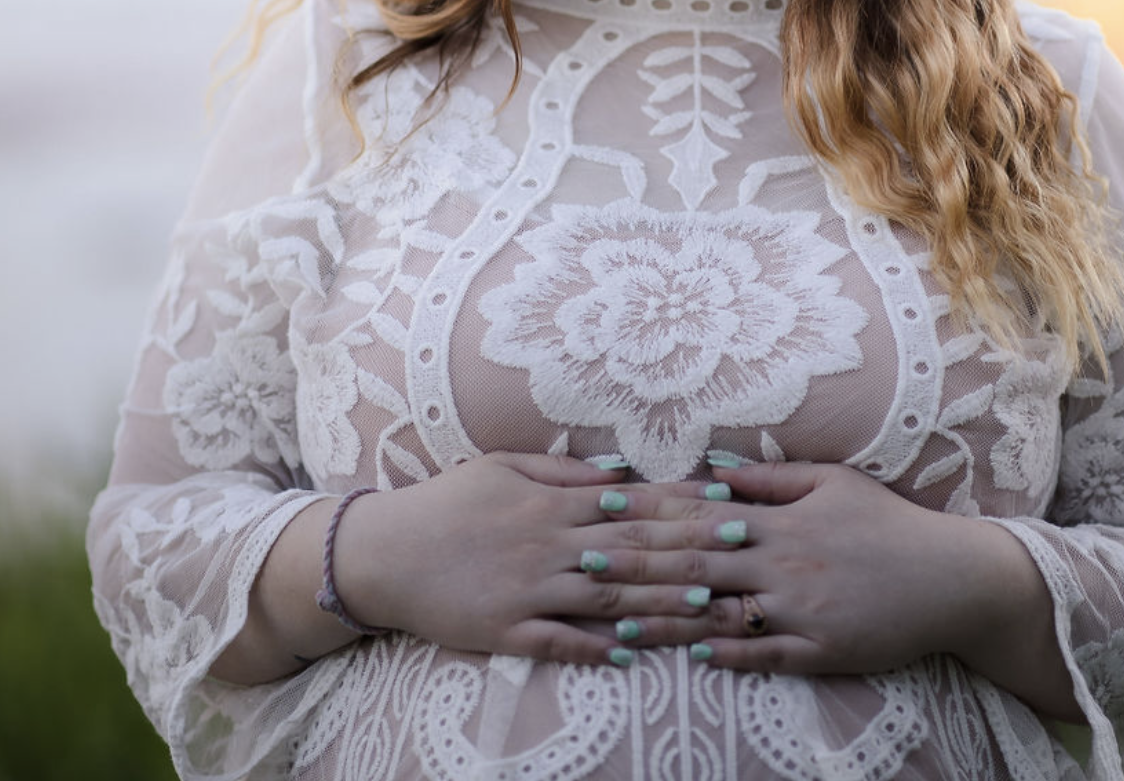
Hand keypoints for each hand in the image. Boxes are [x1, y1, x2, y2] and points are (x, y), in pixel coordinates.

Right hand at [325, 452, 734, 665]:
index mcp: (553, 504)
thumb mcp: (503, 468)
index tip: (729, 509)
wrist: (382, 551)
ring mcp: (529, 589)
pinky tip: (631, 655)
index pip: (633, 506)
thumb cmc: (445, 504)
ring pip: (607, 599)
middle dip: (691, 554)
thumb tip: (621, 472)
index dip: (685, 509)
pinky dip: (594, 648)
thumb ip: (564, 472)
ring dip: (659, 604)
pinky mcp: (506, 629)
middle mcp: (549, 544)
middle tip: (741, 556)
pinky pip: (558, 641)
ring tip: (706, 608)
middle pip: (633, 552)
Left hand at [578, 461, 1048, 679]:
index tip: (603, 506)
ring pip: (721, 614)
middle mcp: (783, 564)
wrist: (952, 579)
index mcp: (781, 521)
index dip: (649, 511)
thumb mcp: (832, 483)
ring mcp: (801, 611)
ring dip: (668, 618)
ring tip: (619, 621)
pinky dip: (727, 654)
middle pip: (697, 564)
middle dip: (639, 564)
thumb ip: (769, 478)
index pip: (701, 514)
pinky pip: (764, 654)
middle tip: (586, 563)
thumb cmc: (889, 524)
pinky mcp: (821, 650)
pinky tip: (691, 654)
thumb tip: (712, 467)